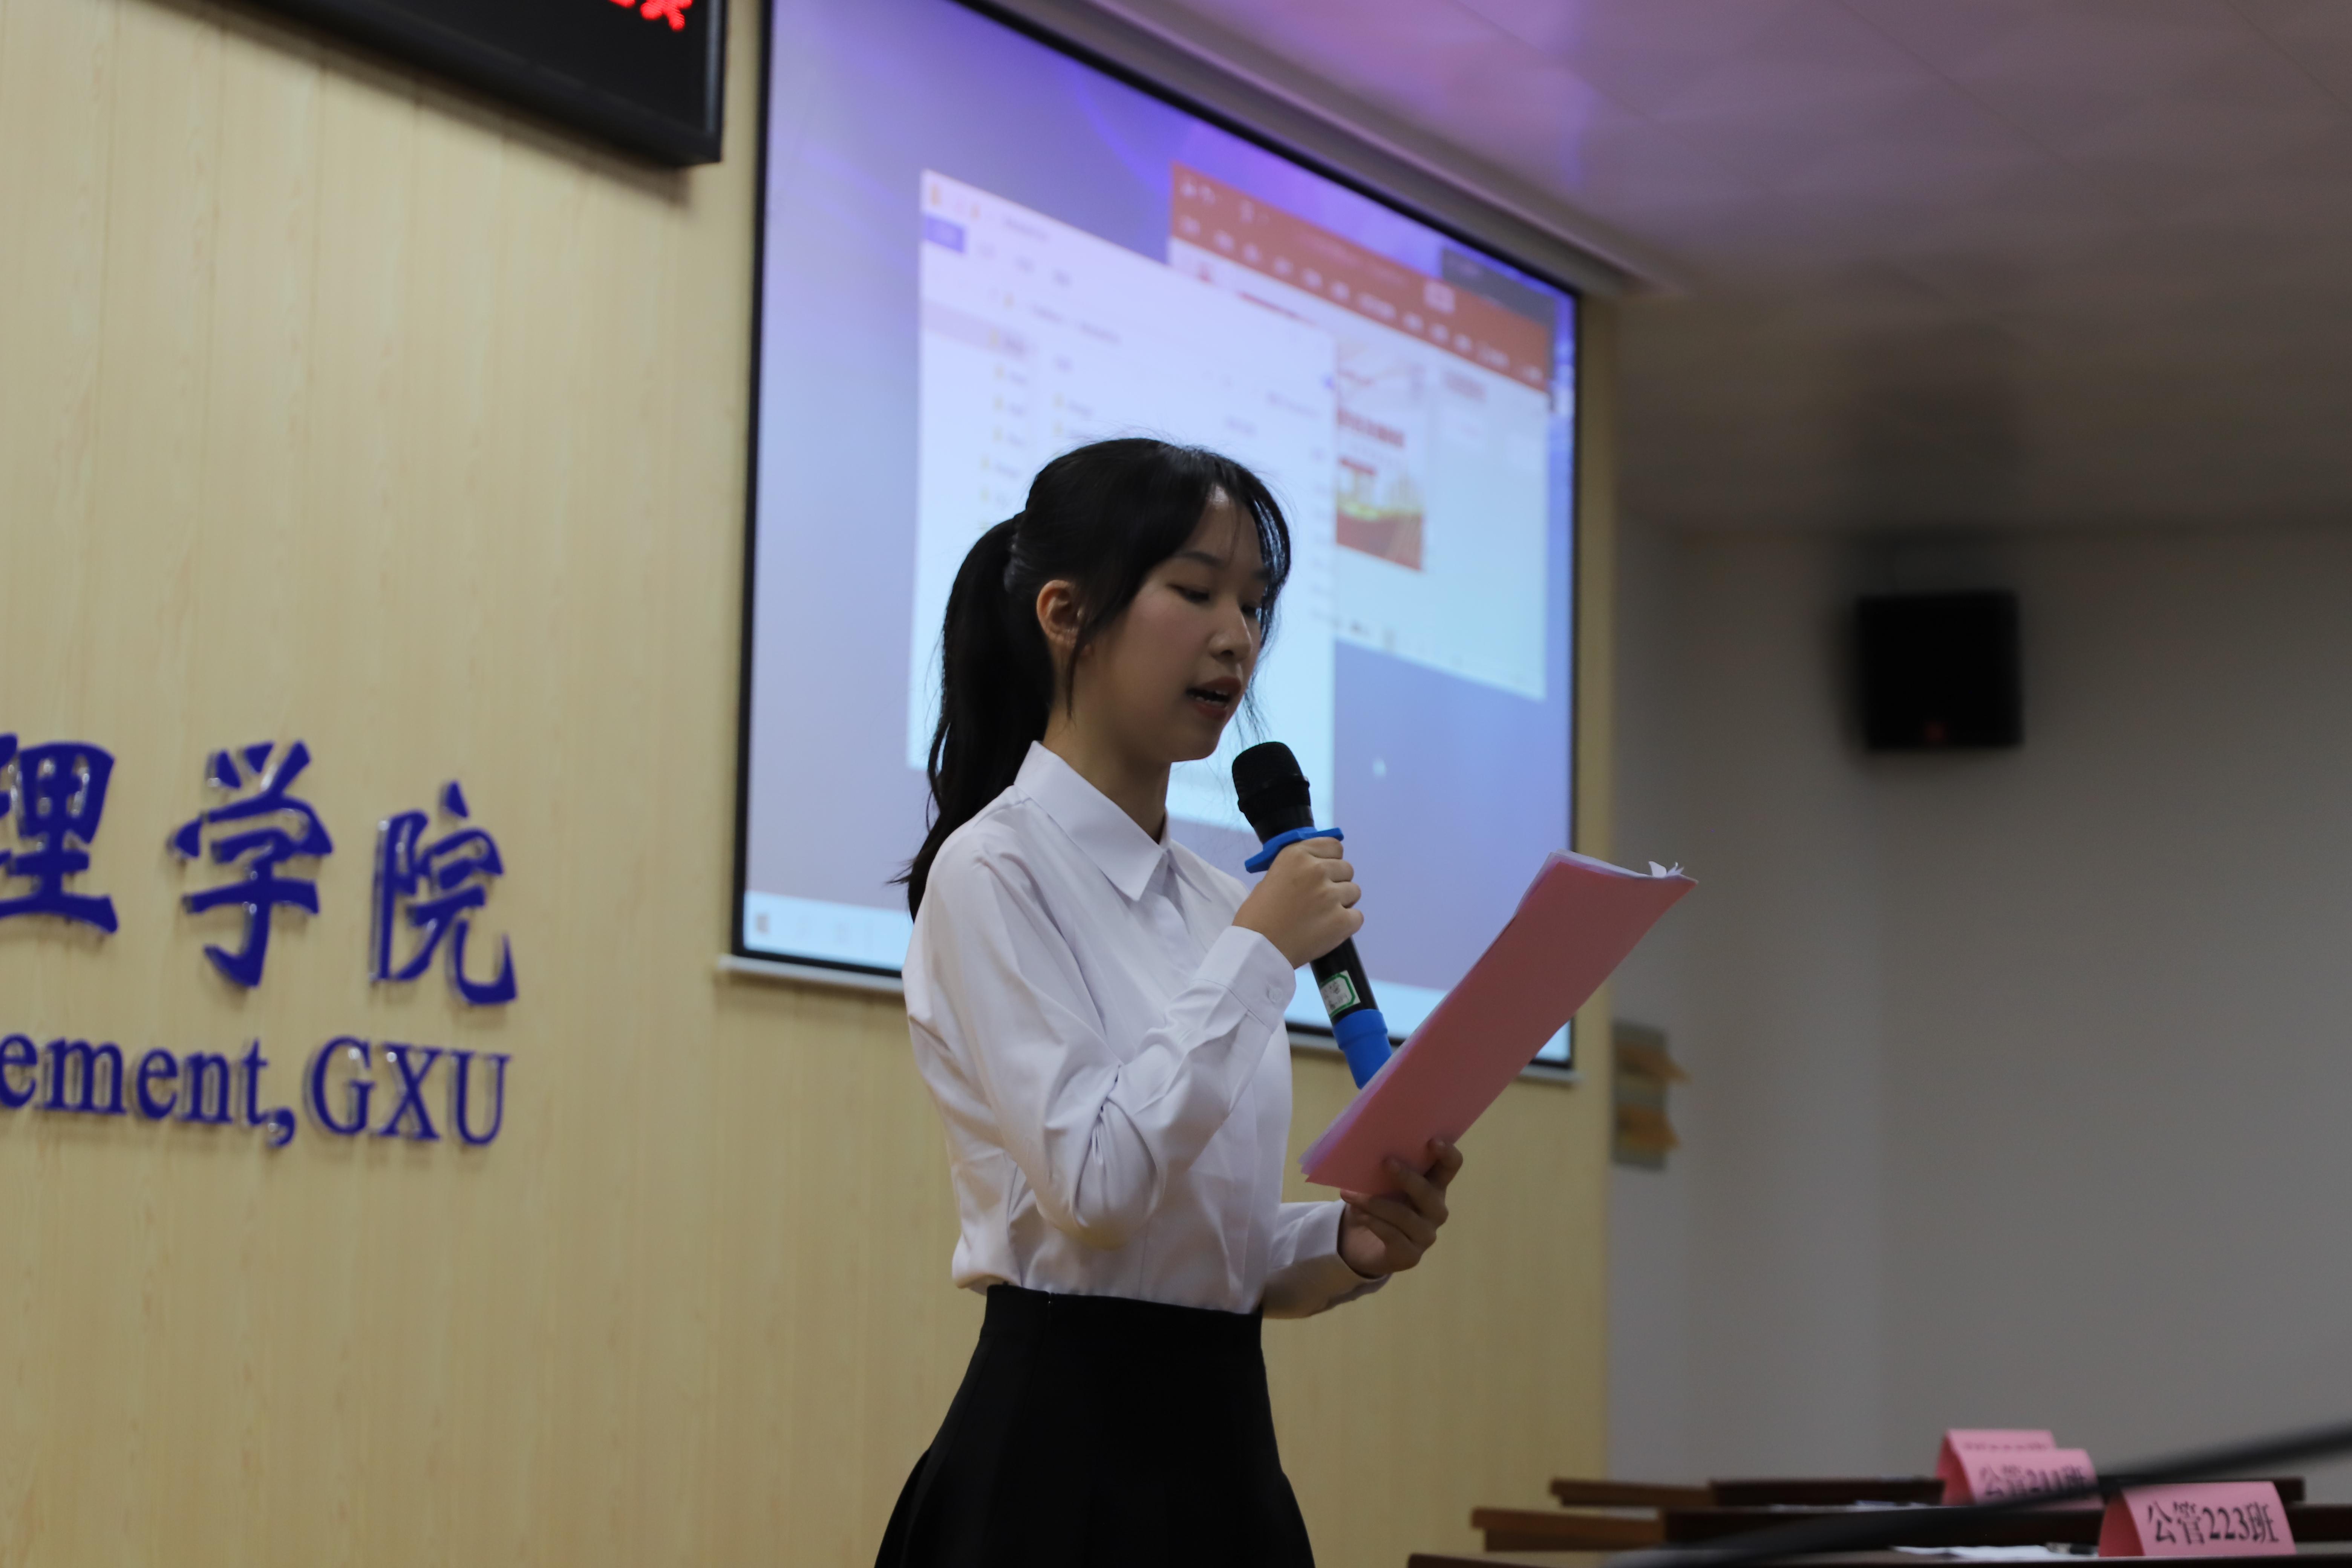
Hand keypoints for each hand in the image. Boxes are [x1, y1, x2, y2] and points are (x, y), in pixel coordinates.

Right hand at [1233, 837, 1361, 966]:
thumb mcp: (1272, 877)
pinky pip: (1357, 916)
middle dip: (1337, 882)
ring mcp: (1331, 895)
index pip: (1334, 846)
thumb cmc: (1259, 915)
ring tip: (1322, 916)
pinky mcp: (1342, 920)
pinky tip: (1329, 929)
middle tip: (1320, 900)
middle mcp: (1317, 870)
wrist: (1259, 948)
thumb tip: (1319, 866)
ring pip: (1354, 891)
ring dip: (1343, 903)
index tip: (1324, 873)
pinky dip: (1347, 924)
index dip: (1331, 860)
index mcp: (1297, 855)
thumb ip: (1298, 868)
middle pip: (1346, 869)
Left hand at [1338, 1139, 1462, 1278]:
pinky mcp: (1410, 1255)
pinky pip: (1394, 1237)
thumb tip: (1369, 1147)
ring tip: (1351, 1195)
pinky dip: (1375, 1223)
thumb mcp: (1382, 1182)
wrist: (1363, 1242)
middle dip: (1407, 1177)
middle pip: (1428, 1193)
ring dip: (1376, 1203)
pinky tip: (1359, 1215)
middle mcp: (1436, 1210)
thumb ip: (1386, 1167)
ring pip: (1406, 1217)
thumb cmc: (1378, 1202)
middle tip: (1385, 1162)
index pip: (1451, 1167)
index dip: (1447, 1154)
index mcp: (1434, 1186)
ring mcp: (1425, 1235)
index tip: (1432, 1141)